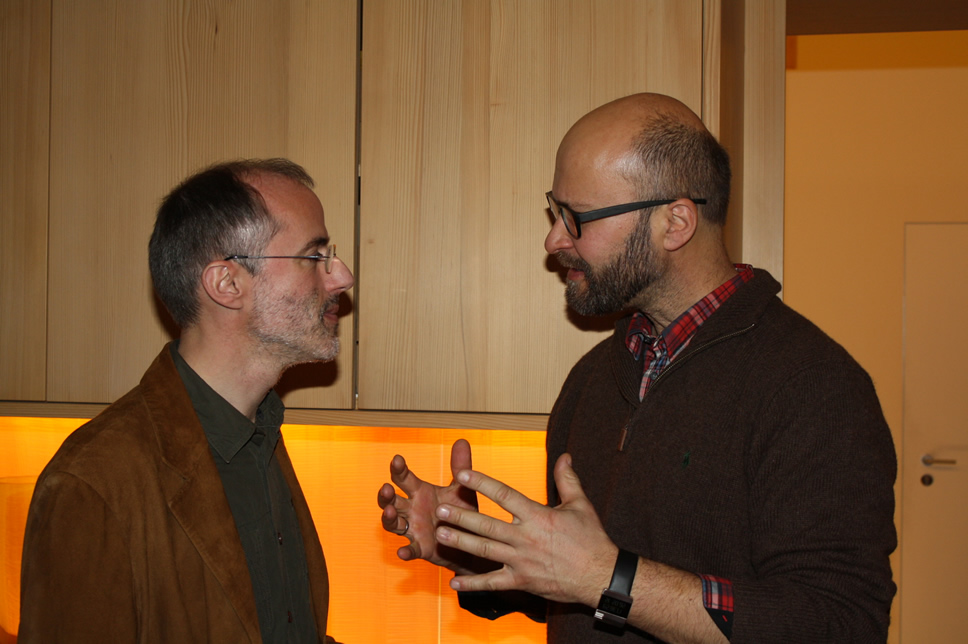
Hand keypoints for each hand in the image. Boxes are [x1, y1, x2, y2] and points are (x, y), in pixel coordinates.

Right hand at [377, 439, 481, 571]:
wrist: (471, 542)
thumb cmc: (462, 512)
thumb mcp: (462, 489)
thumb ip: (460, 467)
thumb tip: (462, 440)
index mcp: (420, 492)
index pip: (404, 478)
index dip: (399, 469)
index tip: (397, 459)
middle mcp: (412, 509)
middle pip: (392, 501)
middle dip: (386, 495)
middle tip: (386, 488)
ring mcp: (414, 529)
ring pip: (393, 524)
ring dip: (389, 518)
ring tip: (389, 513)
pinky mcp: (421, 548)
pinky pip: (410, 550)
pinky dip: (405, 551)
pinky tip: (402, 552)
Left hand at [434, 452, 615, 606]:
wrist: (600, 576)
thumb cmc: (591, 539)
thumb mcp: (580, 505)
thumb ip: (567, 479)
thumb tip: (565, 456)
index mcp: (537, 516)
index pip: (504, 495)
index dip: (482, 483)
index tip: (462, 475)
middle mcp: (525, 538)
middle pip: (487, 525)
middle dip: (461, 516)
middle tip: (439, 509)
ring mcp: (521, 561)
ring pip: (485, 551)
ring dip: (461, 543)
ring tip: (441, 535)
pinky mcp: (521, 581)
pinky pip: (493, 583)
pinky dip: (473, 584)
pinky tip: (454, 582)